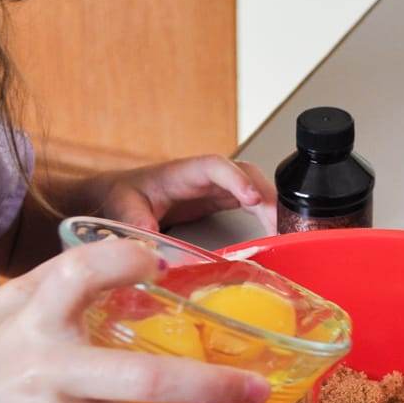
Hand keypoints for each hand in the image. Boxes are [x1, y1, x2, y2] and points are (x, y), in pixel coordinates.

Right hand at [0, 239, 271, 402]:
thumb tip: (135, 260)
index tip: (158, 259)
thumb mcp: (1, 313)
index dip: (120, 260)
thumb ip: (57, 286)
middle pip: (146, 377)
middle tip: (257, 384)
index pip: (78, 273)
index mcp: (29, 320)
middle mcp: (42, 371)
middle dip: (214, 384)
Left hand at [92, 155, 276, 233]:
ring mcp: (216, 187)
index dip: (237, 179)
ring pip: (255, 187)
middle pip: (246, 174)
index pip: (217, 166)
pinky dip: (267, 216)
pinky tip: (276, 235)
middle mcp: (206, 176)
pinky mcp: (221, 201)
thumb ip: (135, 218)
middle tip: (280, 224)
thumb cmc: (122, 193)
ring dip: (273, 207)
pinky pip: (252, 203)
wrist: (118, 196)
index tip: (253, 198)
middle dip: (268, 195)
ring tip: (285, 234)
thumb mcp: (124, 205)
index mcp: (183, 172)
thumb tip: (147, 235)